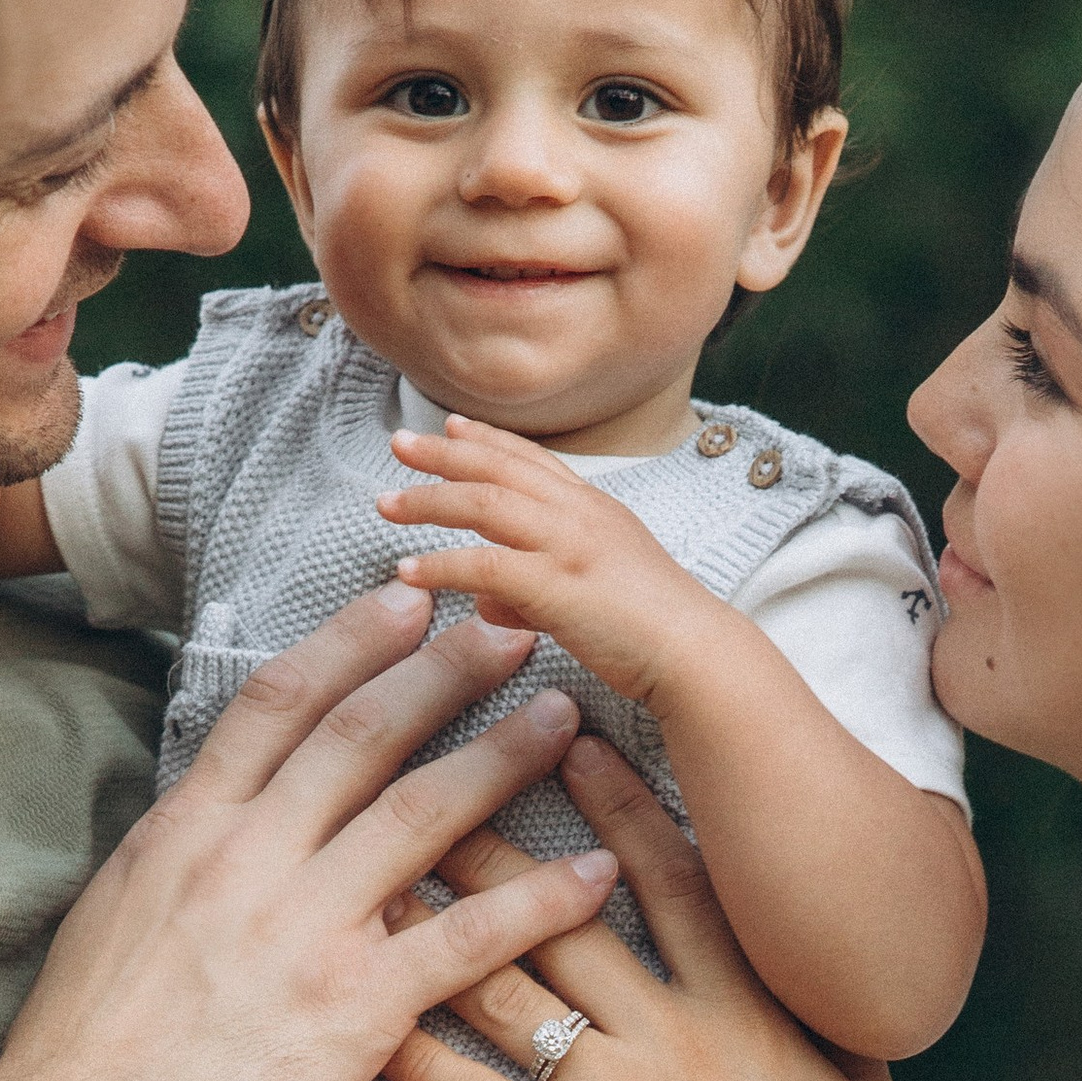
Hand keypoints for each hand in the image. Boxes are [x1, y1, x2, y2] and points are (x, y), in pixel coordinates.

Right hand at [0, 590, 619, 1080]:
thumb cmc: (85, 1054)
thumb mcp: (114, 916)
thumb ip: (179, 852)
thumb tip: (212, 803)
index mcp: (187, 832)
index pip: (278, 704)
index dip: (349, 643)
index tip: (404, 603)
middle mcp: (248, 860)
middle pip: (364, 736)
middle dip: (445, 670)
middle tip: (514, 625)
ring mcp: (304, 930)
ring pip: (423, 814)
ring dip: (503, 756)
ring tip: (565, 715)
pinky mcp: (354, 1010)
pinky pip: (468, 938)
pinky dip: (539, 900)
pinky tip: (596, 871)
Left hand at [378, 418, 728, 710]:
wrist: (695, 654)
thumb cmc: (651, 630)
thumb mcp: (591, 592)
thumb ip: (535, 588)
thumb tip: (488, 602)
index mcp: (594, 509)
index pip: (532, 460)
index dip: (488, 440)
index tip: (451, 426)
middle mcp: (580, 514)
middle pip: (499, 469)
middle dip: (444, 454)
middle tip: (400, 444)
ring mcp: (569, 544)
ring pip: (485, 505)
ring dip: (430, 500)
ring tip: (386, 504)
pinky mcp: (556, 584)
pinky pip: (484, 565)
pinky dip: (440, 565)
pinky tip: (408, 571)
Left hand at [381, 735, 903, 1080]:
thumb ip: (833, 1017)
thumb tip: (835, 961)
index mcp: (753, 1006)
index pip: (678, 879)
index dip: (620, 803)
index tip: (570, 736)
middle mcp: (680, 1034)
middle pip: (566, 913)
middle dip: (496, 837)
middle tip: (430, 771)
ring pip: (507, 987)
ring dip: (436, 924)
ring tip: (374, 867)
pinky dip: (414, 1045)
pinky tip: (360, 1005)